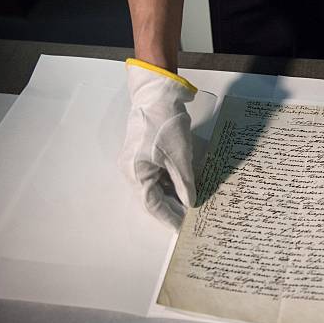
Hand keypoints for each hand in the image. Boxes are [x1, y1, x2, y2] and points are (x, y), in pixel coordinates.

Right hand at [118, 59, 196, 228]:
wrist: (158, 95)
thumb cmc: (166, 125)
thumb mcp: (180, 157)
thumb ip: (185, 184)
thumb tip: (191, 203)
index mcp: (135, 173)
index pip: (152, 205)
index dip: (168, 217)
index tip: (183, 228)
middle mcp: (132, 171)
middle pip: (152, 197)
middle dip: (172, 208)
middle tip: (190, 218)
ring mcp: (137, 162)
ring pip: (156, 186)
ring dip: (172, 196)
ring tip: (191, 206)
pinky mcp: (145, 154)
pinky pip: (158, 175)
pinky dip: (171, 182)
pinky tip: (186, 188)